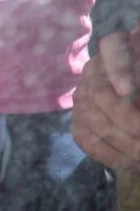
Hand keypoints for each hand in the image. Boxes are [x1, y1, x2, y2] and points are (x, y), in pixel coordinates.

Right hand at [77, 29, 139, 170]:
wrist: (132, 90)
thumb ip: (139, 78)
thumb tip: (131, 93)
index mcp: (118, 46)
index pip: (113, 49)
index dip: (119, 70)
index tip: (128, 90)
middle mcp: (94, 70)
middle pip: (103, 96)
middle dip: (129, 122)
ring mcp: (82, 95)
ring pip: (94, 120)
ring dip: (123, 143)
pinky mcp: (78, 118)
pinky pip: (84, 138)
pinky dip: (106, 154)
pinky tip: (127, 163)